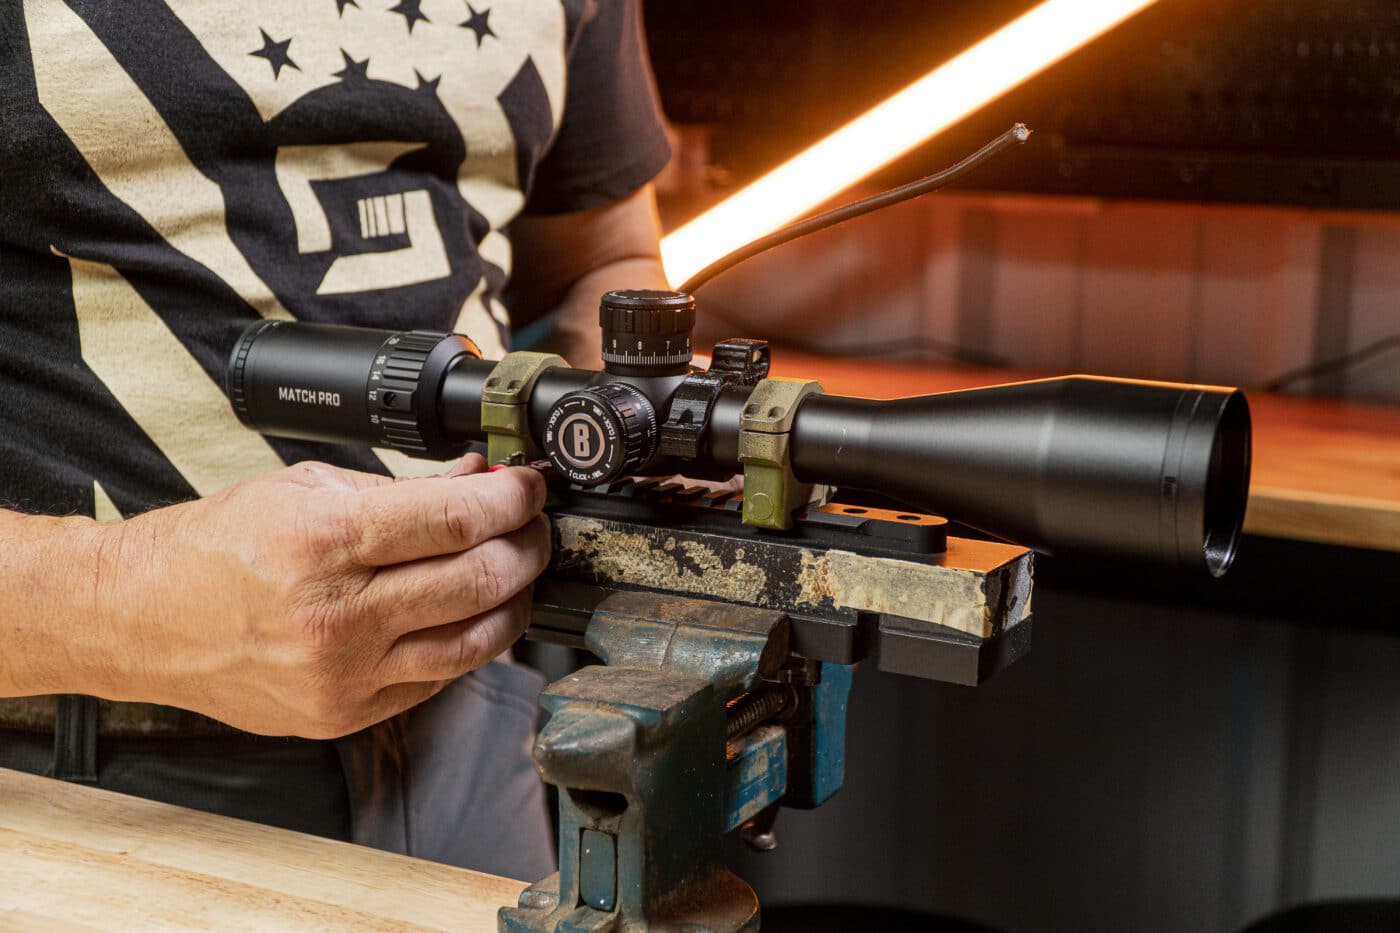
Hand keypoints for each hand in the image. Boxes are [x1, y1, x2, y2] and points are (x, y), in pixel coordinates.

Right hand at [88, 454, 548, 737]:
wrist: (142, 618)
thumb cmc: (218, 546)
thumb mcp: (307, 487)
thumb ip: (403, 489)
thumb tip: (481, 478)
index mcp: (325, 543)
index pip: (458, 522)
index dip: (514, 501)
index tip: (530, 488)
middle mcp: (338, 617)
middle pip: (480, 582)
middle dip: (527, 547)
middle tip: (532, 527)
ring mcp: (344, 676)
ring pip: (476, 643)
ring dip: (514, 602)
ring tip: (514, 571)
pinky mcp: (345, 715)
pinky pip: (439, 680)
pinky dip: (468, 643)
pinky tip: (467, 614)